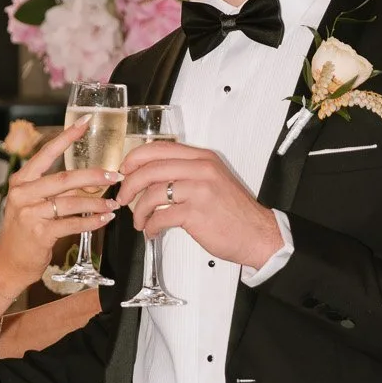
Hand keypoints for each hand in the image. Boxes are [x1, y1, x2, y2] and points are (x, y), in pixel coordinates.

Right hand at [0, 120, 119, 289]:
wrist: (8, 262)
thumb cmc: (24, 231)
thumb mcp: (33, 203)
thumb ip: (56, 190)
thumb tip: (91, 179)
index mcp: (21, 181)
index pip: (46, 153)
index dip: (67, 137)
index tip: (85, 122)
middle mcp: (23, 193)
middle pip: (64, 178)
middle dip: (94, 175)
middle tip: (115, 175)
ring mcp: (30, 213)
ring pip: (71, 202)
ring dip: (97, 203)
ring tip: (113, 203)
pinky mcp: (40, 233)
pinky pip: (73, 223)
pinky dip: (92, 221)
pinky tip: (104, 220)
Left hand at [115, 141, 281, 268]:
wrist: (258, 234)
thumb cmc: (235, 212)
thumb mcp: (213, 180)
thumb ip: (187, 172)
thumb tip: (152, 175)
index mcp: (203, 158)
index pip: (159, 148)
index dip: (135, 158)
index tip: (125, 170)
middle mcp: (200, 169)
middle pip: (150, 169)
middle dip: (129, 185)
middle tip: (123, 198)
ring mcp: (198, 190)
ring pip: (152, 193)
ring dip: (138, 211)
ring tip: (140, 222)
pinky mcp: (195, 213)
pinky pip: (160, 217)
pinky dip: (151, 226)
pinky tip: (153, 232)